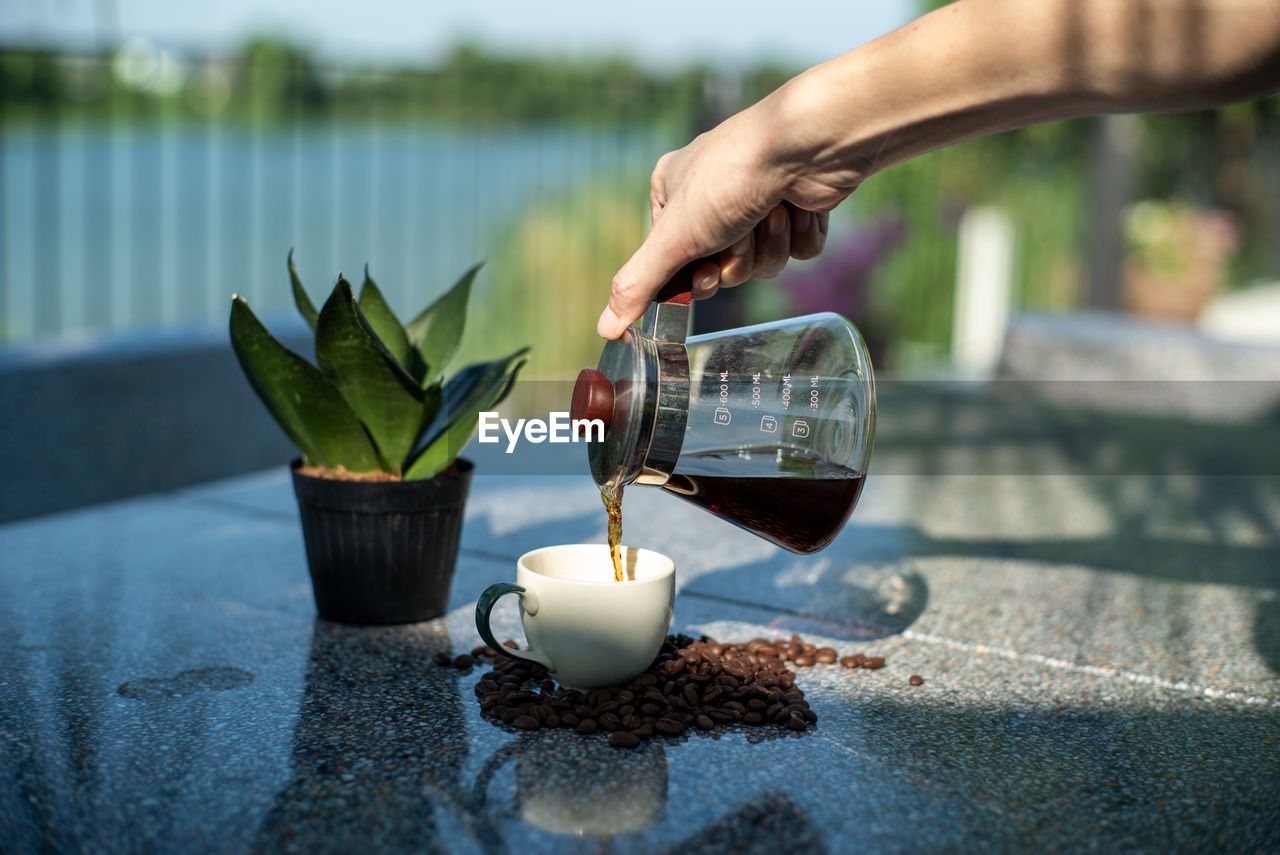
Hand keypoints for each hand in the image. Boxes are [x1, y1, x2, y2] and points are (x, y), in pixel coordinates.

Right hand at [597, 107, 832, 338]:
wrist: (803, 148)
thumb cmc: (730, 180)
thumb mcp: (673, 238)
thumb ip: (639, 284)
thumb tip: (605, 329)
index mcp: (673, 191)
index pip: (674, 261)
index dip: (694, 275)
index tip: (705, 271)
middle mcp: (712, 194)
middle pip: (721, 267)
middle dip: (737, 258)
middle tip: (741, 234)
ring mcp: (758, 198)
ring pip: (761, 261)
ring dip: (769, 245)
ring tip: (773, 211)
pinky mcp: (798, 205)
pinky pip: (796, 249)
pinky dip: (799, 234)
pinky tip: (798, 207)